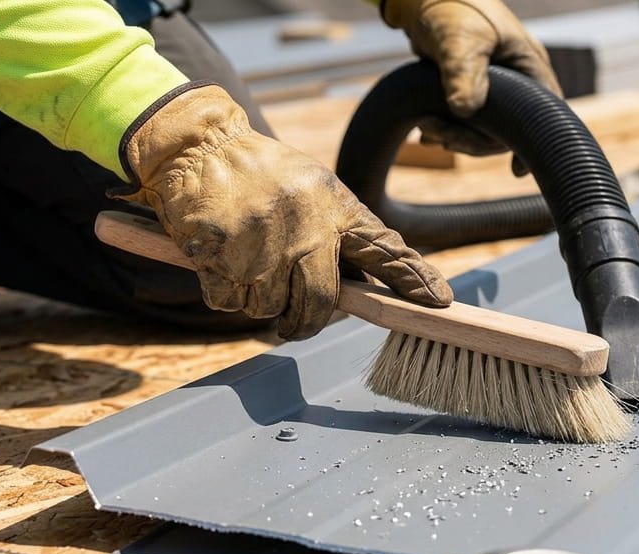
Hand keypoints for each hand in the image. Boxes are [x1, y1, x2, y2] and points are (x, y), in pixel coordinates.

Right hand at [116, 85, 452, 339]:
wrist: (198, 144)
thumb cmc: (261, 173)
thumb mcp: (312, 189)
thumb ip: (336, 231)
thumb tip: (362, 286)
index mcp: (334, 207)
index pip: (385, 249)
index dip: (414, 278)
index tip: (439, 303)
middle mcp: (306, 228)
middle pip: (320, 303)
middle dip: (305, 322)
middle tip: (294, 324)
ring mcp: (263, 245)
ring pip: (268, 309)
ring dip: (257, 300)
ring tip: (246, 263)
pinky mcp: (221, 256)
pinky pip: (228, 302)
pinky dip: (222, 291)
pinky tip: (219, 259)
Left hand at [383, 0, 561, 171]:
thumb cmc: (452, 9)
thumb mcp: (458, 38)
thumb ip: (462, 71)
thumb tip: (464, 110)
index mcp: (530, 66)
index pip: (545, 112)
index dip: (535, 144)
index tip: (518, 171)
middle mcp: (518, 81)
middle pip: (508, 130)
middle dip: (471, 139)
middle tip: (435, 134)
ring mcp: (497, 89)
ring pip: (485, 130)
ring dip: (455, 136)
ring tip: (425, 129)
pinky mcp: (475, 93)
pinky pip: (469, 123)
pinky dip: (449, 130)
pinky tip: (426, 131)